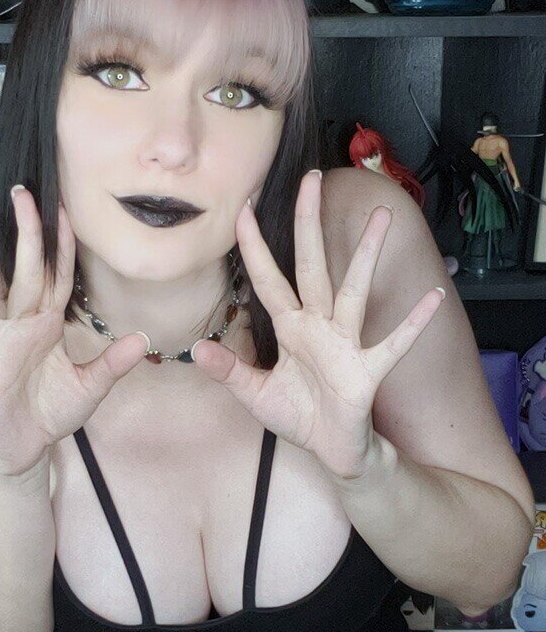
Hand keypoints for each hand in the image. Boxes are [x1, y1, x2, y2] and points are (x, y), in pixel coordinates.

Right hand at [0, 188, 147, 474]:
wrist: (30, 444)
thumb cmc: (56, 411)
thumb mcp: (91, 388)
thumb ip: (112, 364)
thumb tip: (139, 340)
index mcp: (47, 327)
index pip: (58, 278)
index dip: (63, 246)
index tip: (64, 208)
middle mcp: (18, 328)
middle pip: (21, 272)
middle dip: (23, 233)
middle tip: (20, 190)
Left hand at [191, 171, 444, 479]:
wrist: (333, 451)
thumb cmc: (299, 417)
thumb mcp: (255, 394)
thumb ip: (230, 371)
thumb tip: (197, 349)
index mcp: (289, 329)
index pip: (267, 280)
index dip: (254, 248)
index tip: (244, 209)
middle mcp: (318, 326)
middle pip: (311, 266)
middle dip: (309, 224)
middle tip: (312, 180)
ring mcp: (345, 344)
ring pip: (353, 291)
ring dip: (366, 256)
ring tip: (382, 217)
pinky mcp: (367, 371)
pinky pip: (392, 343)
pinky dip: (412, 322)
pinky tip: (434, 295)